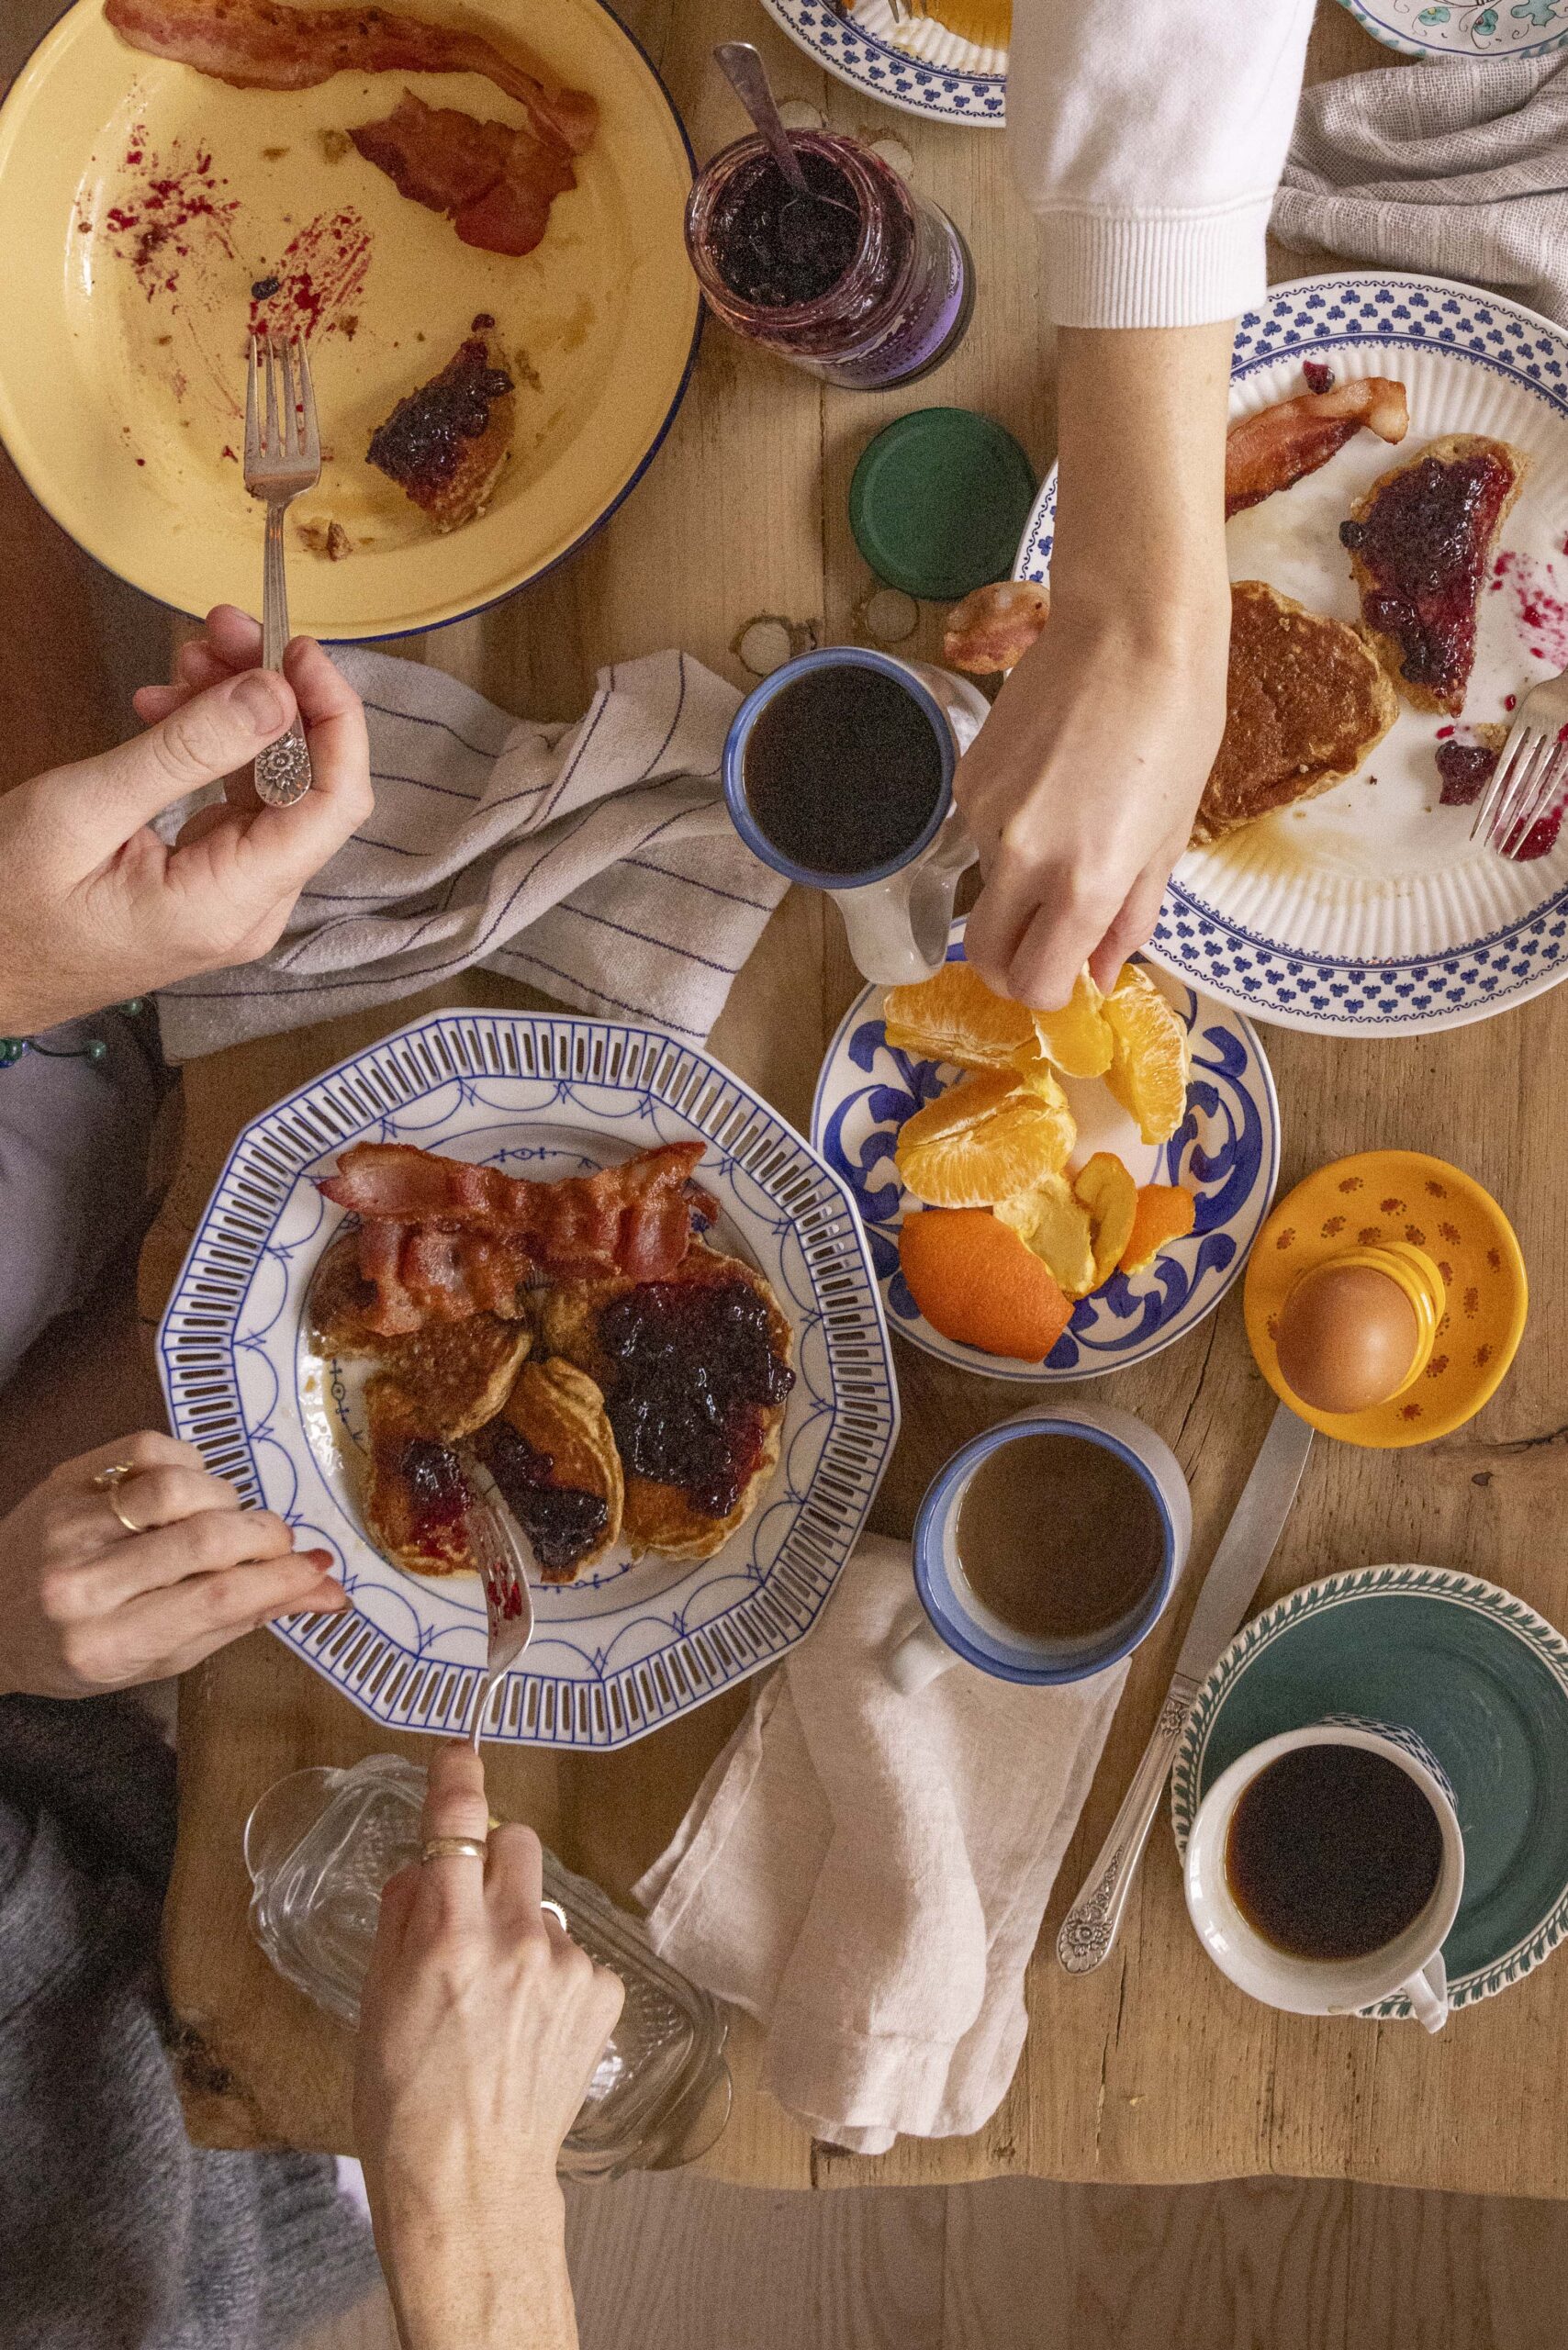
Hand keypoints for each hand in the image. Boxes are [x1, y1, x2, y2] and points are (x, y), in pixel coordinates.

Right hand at [0, 605, 371, 1033]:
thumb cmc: (8, 909)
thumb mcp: (86, 810)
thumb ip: (187, 751)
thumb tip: (274, 694)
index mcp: (230, 903)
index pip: (334, 802)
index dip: (333, 716)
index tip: (298, 649)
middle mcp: (251, 907)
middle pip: (308, 785)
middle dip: (276, 696)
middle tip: (222, 629)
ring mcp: (235, 898)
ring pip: (272, 784)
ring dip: (240, 713)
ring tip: (187, 657)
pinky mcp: (212, 882)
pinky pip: (235, 801)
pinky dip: (213, 748)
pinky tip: (167, 708)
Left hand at [0, 1431, 347, 1697]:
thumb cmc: (76, 1650)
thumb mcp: (155, 1659)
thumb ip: (240, 1620)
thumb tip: (326, 1592)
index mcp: (107, 1644)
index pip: (217, 1600)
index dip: (282, 1579)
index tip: (320, 1570)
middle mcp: (83, 1585)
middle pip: (206, 1540)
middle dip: (265, 1537)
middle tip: (281, 1544)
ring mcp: (70, 1525)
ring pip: (180, 1488)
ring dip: (228, 1501)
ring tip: (229, 1521)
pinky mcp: (67, 1479)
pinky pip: (149, 1450)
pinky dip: (191, 1464)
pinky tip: (193, 1489)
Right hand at [355, 1744, 623, 2349]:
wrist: (470, 2186)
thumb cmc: (403, 2104)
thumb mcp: (375, 2005)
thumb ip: (401, 1921)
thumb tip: (420, 1867)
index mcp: (449, 1939)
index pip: (458, 1829)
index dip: (457, 1779)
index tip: (459, 1749)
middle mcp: (516, 1939)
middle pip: (519, 1843)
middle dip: (494, 1862)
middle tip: (471, 1914)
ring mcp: (567, 1966)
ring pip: (544, 1907)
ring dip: (522, 1932)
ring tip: (497, 2005)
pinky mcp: (603, 1995)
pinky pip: (574, 1955)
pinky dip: (551, 1978)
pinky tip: (529, 2030)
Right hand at [956, 587, 1228, 1007]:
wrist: (1131, 629)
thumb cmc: (1175, 726)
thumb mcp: (1167, 837)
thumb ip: (1129, 916)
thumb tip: (1100, 972)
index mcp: (1085, 883)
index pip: (1035, 984)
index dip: (1051, 992)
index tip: (1069, 974)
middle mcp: (1023, 860)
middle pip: (987, 957)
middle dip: (1014, 965)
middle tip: (1050, 941)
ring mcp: (985, 818)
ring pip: (988, 890)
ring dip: (1019, 888)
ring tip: (1070, 826)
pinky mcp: (967, 779)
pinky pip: (980, 837)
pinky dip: (1009, 835)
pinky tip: (1049, 787)